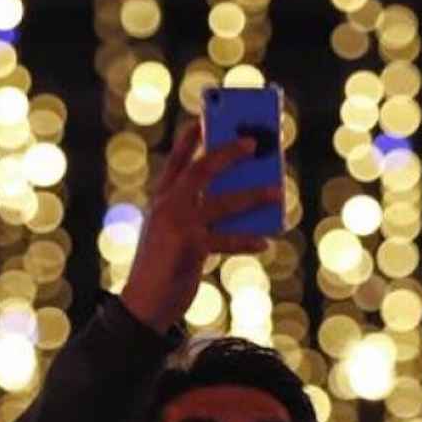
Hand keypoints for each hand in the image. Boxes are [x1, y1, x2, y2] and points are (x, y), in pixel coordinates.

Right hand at [119, 124, 279, 334]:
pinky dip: (248, 240)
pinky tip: (265, 241)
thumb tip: (243, 200)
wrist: (143, 303)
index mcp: (162, 199)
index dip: (191, 138)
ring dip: (254, 195)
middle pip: (202, 169)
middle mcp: (168, 205)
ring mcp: (178, 225)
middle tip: (253, 141)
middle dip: (229, 152)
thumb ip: (198, 213)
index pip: (178, 160)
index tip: (205, 117)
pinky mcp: (190, 247)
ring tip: (278, 192)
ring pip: (223, 201)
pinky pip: (227, 238)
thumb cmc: (164, 265)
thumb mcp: (175, 233)